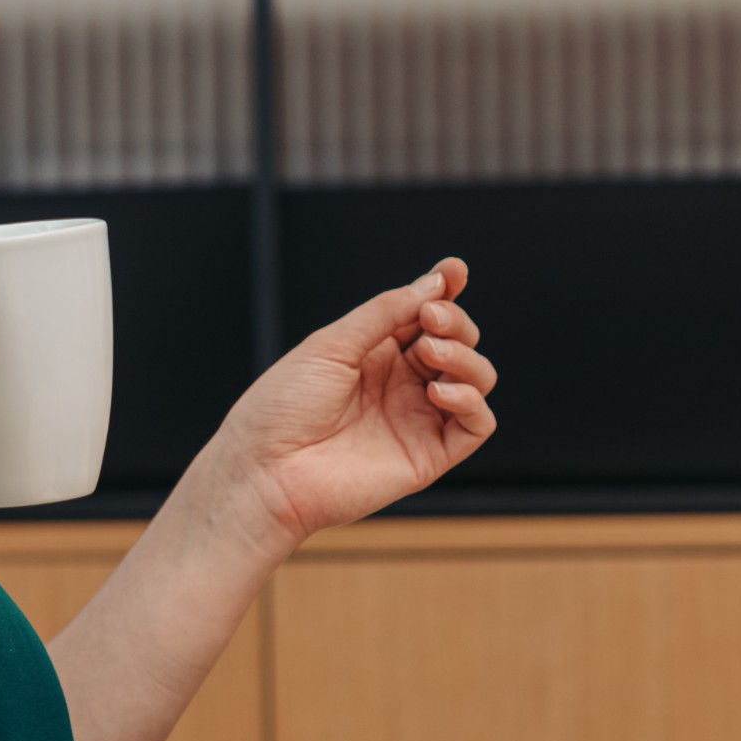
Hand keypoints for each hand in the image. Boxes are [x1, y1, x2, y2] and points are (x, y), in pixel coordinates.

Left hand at [203, 259, 495, 550]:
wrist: (264, 470)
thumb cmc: (282, 407)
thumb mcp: (331, 344)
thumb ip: (384, 313)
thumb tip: (433, 283)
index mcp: (374, 354)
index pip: (424, 316)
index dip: (444, 290)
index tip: (454, 270)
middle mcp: (401, 384)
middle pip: (457, 342)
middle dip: (454, 321)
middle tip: (429, 320)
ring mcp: (417, 419)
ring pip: (475, 379)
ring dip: (465, 357)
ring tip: (429, 354)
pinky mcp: (428, 456)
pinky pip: (476, 425)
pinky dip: (471, 401)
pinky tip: (438, 391)